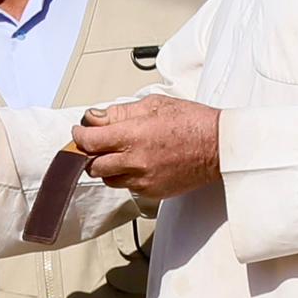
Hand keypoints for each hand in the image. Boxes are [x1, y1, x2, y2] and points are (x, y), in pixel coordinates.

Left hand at [69, 94, 219, 199]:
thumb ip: (120, 113)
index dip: (79, 136)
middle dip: (91, 154)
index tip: (80, 133)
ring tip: (122, 154)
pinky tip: (140, 164)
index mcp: (132, 135)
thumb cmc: (192, 123)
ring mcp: (143, 180)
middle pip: (93, 165)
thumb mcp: (153, 105)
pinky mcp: (153, 192)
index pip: (88, 141)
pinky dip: (127, 177)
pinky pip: (128, 187)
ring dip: (108, 167)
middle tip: (97, 145)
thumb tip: (95, 117)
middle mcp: (135, 161)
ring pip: (109, 180)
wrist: (219, 147)